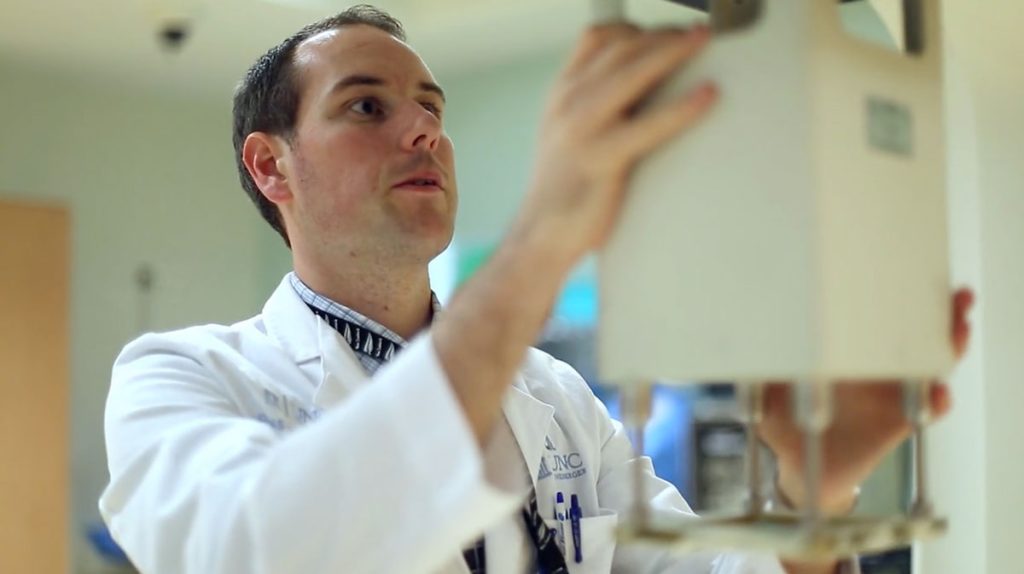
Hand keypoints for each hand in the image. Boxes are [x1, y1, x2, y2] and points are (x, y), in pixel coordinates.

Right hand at [512, 23, 717, 271]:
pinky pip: (647, 125)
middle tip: (700, 33)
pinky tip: (708, 95)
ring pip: (631, 73)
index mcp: (562, 93)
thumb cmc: (566, 187)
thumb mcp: (568, 133)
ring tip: (705, 40)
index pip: (597, 37)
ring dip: (672, 50)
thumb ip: (596, 104)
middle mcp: (568, 102)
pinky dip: (682, 107)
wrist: (540, 234)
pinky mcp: (601, 159)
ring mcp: (582, 129)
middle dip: (663, 34)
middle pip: (619, 46)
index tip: (667, 30)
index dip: (635, 27)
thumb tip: (646, 86)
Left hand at [759, 288, 974, 513]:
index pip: (868, 314)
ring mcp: (889, 391)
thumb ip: (758, 375)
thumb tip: (746, 354)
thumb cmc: (786, 425)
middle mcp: (870, 365)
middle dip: (935, 309)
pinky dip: (936, 400)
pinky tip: (937, 393)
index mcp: (839, 350)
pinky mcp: (900, 421)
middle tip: (950, 295)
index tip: (896, 272)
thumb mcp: (764, 394)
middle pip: (911, 330)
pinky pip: (926, 408)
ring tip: (957, 330)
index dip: (887, 293)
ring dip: (947, 344)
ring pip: (928, 361)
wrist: (804, 470)